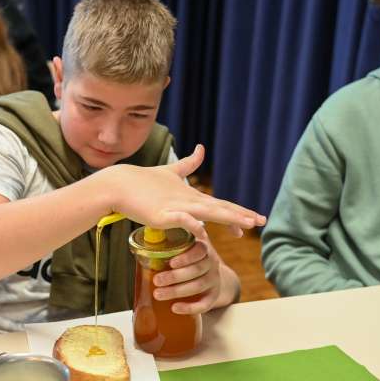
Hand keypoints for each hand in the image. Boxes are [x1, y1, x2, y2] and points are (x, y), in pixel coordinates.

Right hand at [102, 144, 265, 237]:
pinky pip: (180, 220)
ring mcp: (175, 207)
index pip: (220, 205)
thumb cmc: (143, 181)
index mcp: (191, 195)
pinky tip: (203, 233)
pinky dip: (192, 225)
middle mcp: (187, 200)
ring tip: (244, 226)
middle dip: (241, 216)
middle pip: (219, 209)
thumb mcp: (170, 171)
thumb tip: (201, 147)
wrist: (119, 184)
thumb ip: (188, 163)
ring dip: (227, 219)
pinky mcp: (161, 215)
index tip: (255, 220)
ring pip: (207, 213)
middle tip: (261, 222)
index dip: (238, 212)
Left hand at [150, 233, 226, 314]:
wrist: (210, 276)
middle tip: (156, 280)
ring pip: (198, 286)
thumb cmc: (189, 261)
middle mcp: (211, 264)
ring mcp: (214, 280)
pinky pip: (204, 304)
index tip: (171, 263)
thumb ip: (169, 248)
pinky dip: (189, 308)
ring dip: (176, 291)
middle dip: (175, 276)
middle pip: (196, 269)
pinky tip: (175, 308)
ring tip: (158, 294)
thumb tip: (142, 250)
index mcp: (203, 249)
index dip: (186, 257)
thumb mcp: (184, 249)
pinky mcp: (213, 296)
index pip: (199, 250)